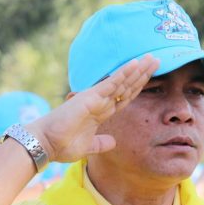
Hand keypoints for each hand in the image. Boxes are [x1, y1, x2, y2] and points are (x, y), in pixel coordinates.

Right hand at [26, 56, 159, 161]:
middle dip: (143, 74)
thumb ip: (101, 143)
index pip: (124, 97)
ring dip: (138, 70)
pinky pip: (111, 83)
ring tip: (153, 58)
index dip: (138, 87)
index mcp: (100, 112)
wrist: (46, 144)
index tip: (150, 77)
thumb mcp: (88, 146)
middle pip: (127, 86)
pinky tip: (135, 64)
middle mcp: (99, 102)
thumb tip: (113, 142)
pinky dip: (123, 73)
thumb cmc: (62, 145)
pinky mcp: (90, 97)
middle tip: (157, 60)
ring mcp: (95, 97)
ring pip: (122, 81)